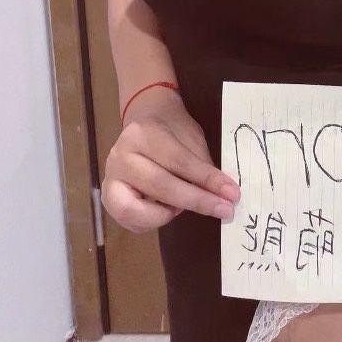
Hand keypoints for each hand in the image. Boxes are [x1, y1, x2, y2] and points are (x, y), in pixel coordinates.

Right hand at [102, 85, 239, 232]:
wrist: (145, 119)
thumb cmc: (172, 129)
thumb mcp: (191, 137)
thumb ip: (202, 165)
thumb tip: (223, 196)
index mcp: (142, 134)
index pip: (179, 161)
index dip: (207, 180)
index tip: (232, 193)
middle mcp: (121, 156)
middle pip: (160, 185)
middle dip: (197, 201)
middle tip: (225, 209)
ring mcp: (110, 178)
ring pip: (136, 210)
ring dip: (168, 215)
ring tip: (186, 207)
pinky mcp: (108, 198)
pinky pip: (130, 221)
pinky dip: (153, 221)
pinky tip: (170, 210)